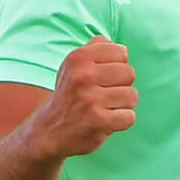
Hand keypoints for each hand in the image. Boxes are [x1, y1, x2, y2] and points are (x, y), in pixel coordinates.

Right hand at [33, 35, 138, 158]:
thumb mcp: (73, 66)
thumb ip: (95, 49)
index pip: (121, 53)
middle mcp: (83, 76)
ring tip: (106, 108)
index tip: (103, 77)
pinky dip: (122, 121)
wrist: (47, 132)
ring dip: (123, 105)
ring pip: (132, 95)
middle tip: (105, 95)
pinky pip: (129, 117)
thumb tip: (121, 47)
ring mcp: (91, 99)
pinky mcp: (99, 121)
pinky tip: (106, 122)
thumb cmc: (69, 95)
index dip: (117, 66)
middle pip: (129, 73)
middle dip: (122, 86)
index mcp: (78, 58)